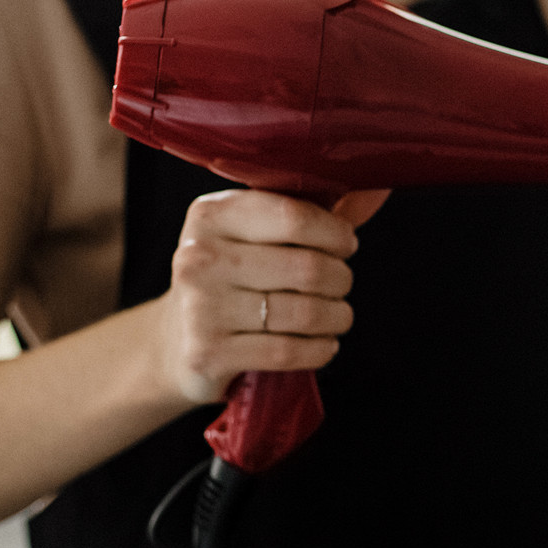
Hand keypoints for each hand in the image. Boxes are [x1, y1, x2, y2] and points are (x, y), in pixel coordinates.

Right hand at [155, 189, 357, 403]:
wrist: (175, 341)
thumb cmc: (231, 278)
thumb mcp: (253, 234)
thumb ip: (306, 213)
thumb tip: (371, 193)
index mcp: (211, 215)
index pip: (295, 217)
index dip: (335, 234)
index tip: (345, 245)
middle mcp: (199, 257)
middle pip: (308, 268)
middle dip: (340, 279)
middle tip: (340, 285)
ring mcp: (200, 307)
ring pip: (304, 313)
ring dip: (336, 317)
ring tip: (337, 316)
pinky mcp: (208, 353)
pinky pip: (288, 352)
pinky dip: (319, 350)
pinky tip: (323, 344)